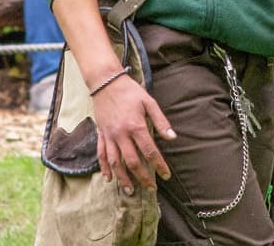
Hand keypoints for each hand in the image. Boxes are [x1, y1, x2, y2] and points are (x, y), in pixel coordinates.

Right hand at [92, 74, 174, 193]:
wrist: (106, 83)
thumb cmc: (130, 92)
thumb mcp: (149, 102)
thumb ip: (161, 121)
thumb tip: (172, 137)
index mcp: (136, 126)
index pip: (150, 151)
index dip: (159, 165)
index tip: (166, 175)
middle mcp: (121, 134)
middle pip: (132, 161)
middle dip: (143, 177)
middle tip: (151, 188)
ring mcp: (109, 136)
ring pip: (115, 162)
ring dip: (123, 178)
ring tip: (131, 190)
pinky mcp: (101, 134)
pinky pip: (101, 154)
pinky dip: (105, 168)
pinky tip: (109, 178)